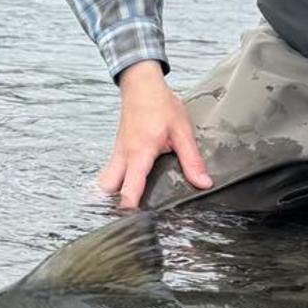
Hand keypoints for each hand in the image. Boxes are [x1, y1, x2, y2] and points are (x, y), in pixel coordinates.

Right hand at [98, 60, 211, 207]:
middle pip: (106, 190)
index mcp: (139, 154)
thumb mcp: (182, 131)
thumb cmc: (160, 104)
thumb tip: (202, 183)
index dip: (130, 209)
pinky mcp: (117, 149)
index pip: (129, 189)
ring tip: (124, 207)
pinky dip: (114, 183)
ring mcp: (117, 153)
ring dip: (110, 195)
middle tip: (126, 219)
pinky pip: (110, 171)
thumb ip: (192, 160)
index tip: (137, 224)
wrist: (141, 83)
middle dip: (112, 205)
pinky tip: (126, 188)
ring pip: (104, 182)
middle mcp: (123, 156)